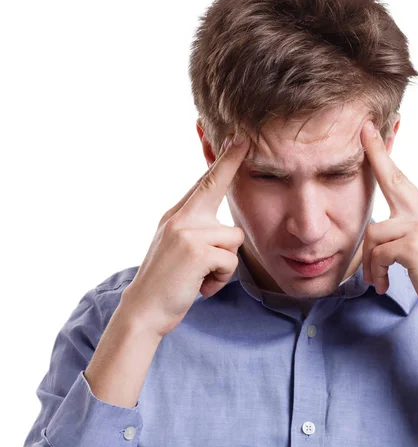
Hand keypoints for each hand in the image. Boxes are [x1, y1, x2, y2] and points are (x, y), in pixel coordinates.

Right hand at [122, 130, 250, 337]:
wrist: (144, 310)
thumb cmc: (167, 282)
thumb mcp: (176, 247)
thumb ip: (194, 229)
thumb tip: (222, 225)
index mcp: (177, 216)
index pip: (204, 182)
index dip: (223, 160)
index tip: (238, 137)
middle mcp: (180, 217)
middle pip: (216, 187)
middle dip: (231, 162)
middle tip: (243, 137)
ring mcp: (187, 232)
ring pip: (234, 238)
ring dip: (225, 265)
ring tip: (202, 277)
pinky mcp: (197, 251)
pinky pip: (231, 261)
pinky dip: (220, 280)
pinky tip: (202, 286)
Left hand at [360, 119, 417, 331]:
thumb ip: (404, 230)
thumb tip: (378, 228)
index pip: (400, 177)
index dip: (383, 153)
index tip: (370, 130)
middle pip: (392, 178)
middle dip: (376, 153)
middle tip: (363, 129)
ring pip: (374, 233)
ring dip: (370, 262)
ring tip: (377, 279)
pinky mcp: (415, 245)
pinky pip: (379, 253)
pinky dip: (377, 272)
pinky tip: (384, 285)